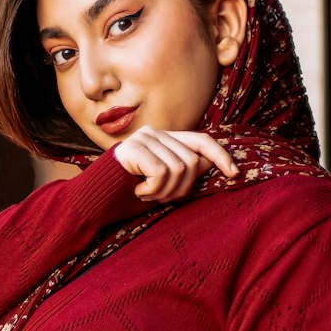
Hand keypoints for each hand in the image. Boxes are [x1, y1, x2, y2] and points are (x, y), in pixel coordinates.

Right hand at [113, 127, 238, 202]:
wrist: (96, 198)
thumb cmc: (129, 191)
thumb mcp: (163, 182)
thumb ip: (183, 169)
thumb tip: (208, 164)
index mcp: (165, 138)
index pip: (201, 140)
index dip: (220, 155)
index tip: (234, 173)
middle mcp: (156, 133)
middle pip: (191, 162)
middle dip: (181, 188)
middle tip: (160, 198)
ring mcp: (144, 138)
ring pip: (179, 168)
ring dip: (165, 191)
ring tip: (147, 194)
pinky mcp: (133, 148)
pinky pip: (161, 172)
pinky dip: (153, 189)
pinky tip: (138, 191)